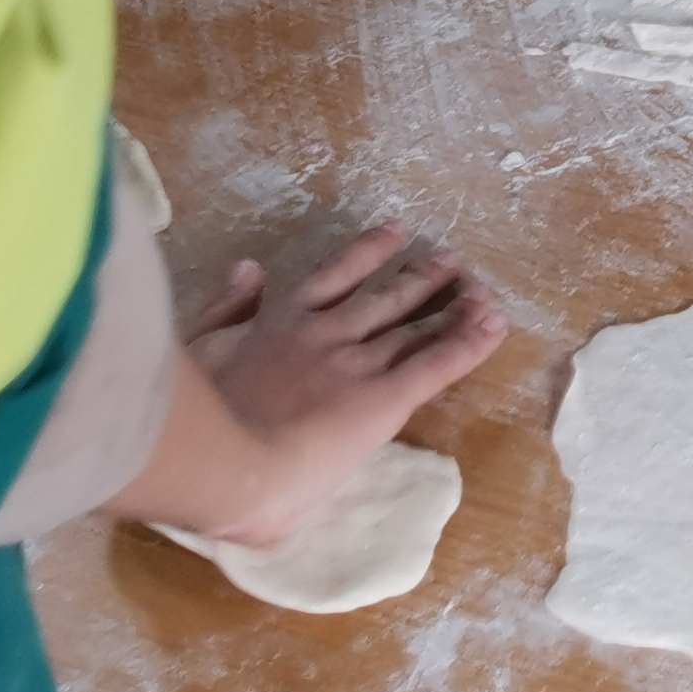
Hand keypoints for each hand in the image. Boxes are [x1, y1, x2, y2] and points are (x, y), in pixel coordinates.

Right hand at [181, 230, 506, 548]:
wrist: (221, 458)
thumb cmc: (198, 413)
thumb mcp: (198, 345)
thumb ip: (226, 306)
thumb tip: (248, 267)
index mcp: (281, 322)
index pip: (335, 278)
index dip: (368, 254)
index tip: (395, 233)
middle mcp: (327, 333)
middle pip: (385, 295)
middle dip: (420, 276)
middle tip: (449, 258)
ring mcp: (358, 363)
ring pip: (414, 324)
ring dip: (449, 303)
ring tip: (478, 286)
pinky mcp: (385, 398)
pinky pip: (437, 365)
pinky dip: (469, 343)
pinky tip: (494, 325)